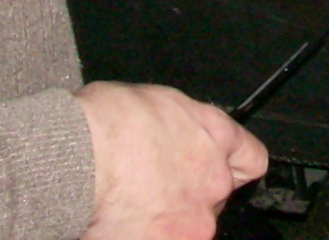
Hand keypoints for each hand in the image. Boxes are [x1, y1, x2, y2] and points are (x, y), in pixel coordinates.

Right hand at [77, 82, 267, 239]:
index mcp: (214, 136)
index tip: (213, 173)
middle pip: (213, 198)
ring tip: (127, 212)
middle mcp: (214, 180)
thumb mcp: (154, 103)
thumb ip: (177, 128)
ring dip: (165, 224)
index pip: (249, 160)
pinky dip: (142, 236)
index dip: (230, 168)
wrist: (78, 158)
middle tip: (148, 193)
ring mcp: (195, 220)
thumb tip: (167, 137)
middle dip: (184, 198)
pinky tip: (119, 226)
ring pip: (189, 228)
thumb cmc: (104, 124)